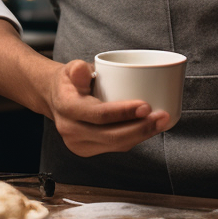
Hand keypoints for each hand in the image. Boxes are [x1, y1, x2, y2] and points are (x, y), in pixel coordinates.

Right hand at [48, 59, 169, 156]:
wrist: (55, 98)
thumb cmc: (69, 81)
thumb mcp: (70, 69)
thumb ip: (77, 69)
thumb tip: (82, 70)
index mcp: (67, 108)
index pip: (99, 115)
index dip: (124, 113)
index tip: (146, 106)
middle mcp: (71, 130)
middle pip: (111, 136)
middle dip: (140, 128)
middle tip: (162, 116)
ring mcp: (79, 144)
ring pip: (116, 145)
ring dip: (141, 135)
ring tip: (162, 122)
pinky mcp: (88, 150)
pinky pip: (115, 147)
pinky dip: (134, 138)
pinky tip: (149, 129)